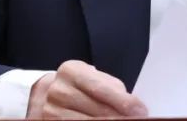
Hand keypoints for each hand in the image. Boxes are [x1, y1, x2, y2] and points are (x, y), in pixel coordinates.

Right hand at [28, 60, 148, 118]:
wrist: (46, 94)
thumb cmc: (77, 85)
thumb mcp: (91, 77)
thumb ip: (111, 87)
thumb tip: (134, 106)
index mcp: (71, 71)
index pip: (100, 88)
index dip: (123, 101)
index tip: (141, 110)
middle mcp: (58, 91)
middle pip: (97, 110)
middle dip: (121, 117)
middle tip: (138, 120)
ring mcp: (52, 111)